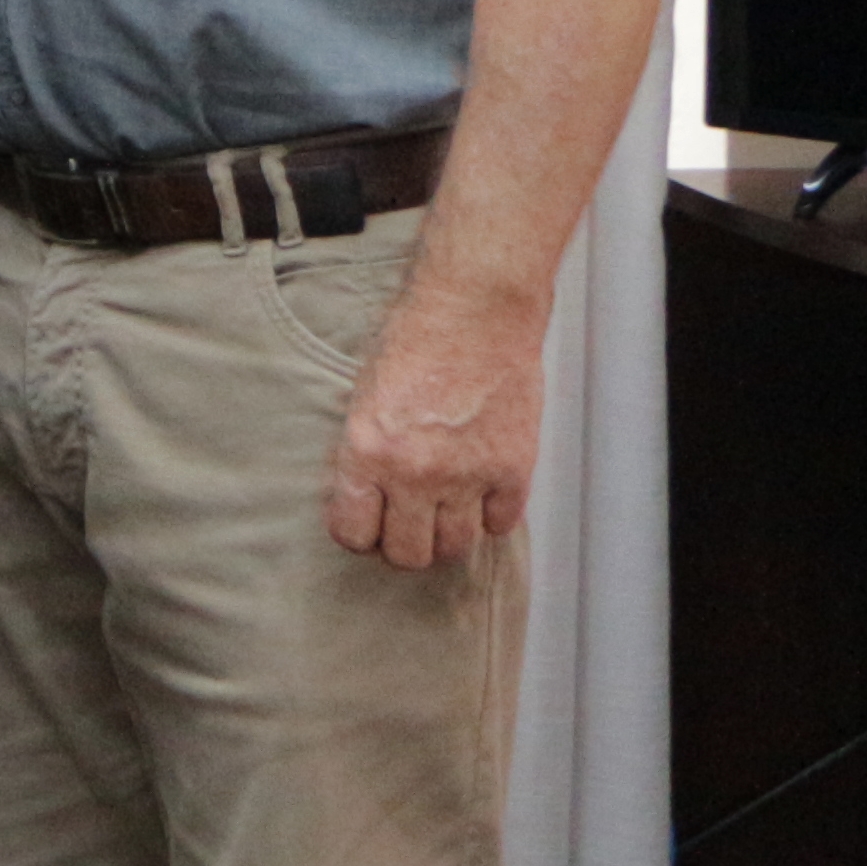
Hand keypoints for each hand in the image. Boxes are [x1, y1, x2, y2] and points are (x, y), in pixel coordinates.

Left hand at [327, 283, 544, 570]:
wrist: (475, 312)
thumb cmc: (413, 341)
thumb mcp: (363, 397)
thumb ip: (365, 453)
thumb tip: (368, 497)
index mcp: (367, 452)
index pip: (353, 532)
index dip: (358, 533)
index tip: (366, 524)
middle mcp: (415, 473)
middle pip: (407, 554)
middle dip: (401, 545)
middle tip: (405, 524)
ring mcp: (468, 476)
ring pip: (454, 548)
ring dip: (445, 537)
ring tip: (441, 515)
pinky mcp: (513, 470)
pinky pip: (500, 524)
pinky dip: (489, 518)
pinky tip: (480, 497)